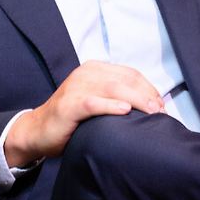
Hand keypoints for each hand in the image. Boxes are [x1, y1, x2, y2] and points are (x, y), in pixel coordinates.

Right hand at [3, 61, 163, 166]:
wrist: (37, 130)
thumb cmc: (72, 118)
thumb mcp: (95, 99)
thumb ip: (116, 96)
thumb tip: (150, 105)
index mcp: (95, 69)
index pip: (130, 74)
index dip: (149, 88)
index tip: (162, 105)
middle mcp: (86, 73)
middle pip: (126, 79)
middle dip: (148, 95)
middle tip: (161, 111)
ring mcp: (76, 87)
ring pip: (114, 88)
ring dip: (137, 100)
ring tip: (152, 112)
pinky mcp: (68, 104)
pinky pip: (93, 103)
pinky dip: (110, 106)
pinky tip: (125, 111)